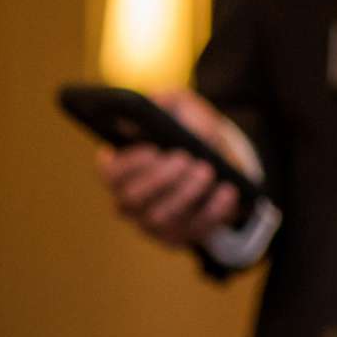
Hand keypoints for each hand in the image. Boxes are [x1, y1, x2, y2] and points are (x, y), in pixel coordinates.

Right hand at [94, 91, 247, 248]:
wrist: (221, 159)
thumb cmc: (192, 130)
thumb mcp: (180, 106)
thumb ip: (165, 100)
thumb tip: (155, 104)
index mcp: (121, 168)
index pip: (109, 173)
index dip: (127, 164)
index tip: (152, 149)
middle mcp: (129, 200)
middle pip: (133, 197)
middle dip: (160, 177)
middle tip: (185, 157)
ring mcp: (152, 223)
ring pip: (161, 217)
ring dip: (186, 192)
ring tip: (206, 169)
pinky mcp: (180, 236)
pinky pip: (194, 230)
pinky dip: (212, 210)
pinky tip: (227, 189)